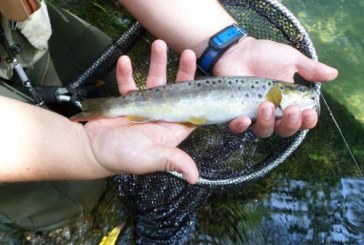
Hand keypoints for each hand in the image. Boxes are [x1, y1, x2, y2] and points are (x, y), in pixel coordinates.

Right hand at [84, 40, 198, 183]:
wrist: (91, 150)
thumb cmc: (122, 157)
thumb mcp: (150, 159)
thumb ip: (173, 161)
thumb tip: (194, 178)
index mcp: (170, 129)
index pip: (191, 108)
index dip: (199, 93)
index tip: (204, 75)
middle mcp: (160, 116)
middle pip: (176, 89)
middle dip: (182, 71)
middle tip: (188, 52)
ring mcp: (143, 107)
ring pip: (154, 82)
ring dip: (157, 64)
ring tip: (159, 45)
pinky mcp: (126, 102)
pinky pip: (128, 84)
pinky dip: (126, 72)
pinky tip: (124, 61)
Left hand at [213, 37, 337, 136]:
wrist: (237, 51)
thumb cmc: (264, 55)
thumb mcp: (290, 60)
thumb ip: (310, 69)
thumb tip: (333, 74)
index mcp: (287, 102)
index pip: (301, 120)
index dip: (307, 121)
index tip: (309, 112)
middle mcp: (272, 113)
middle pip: (284, 130)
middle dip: (290, 123)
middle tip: (290, 109)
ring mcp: (253, 115)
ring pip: (263, 131)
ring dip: (268, 122)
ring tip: (266, 105)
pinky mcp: (234, 114)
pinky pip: (237, 128)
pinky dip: (241, 127)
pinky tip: (245, 119)